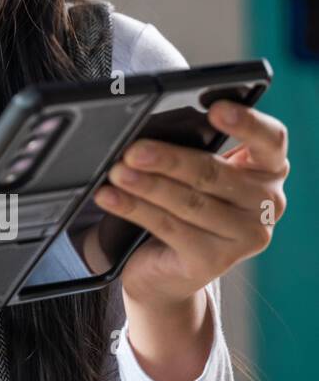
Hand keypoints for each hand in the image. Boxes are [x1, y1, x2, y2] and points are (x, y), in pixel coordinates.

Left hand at [92, 101, 288, 310]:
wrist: (169, 270)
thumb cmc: (183, 205)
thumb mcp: (193, 173)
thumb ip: (188, 149)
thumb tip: (145, 131)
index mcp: (267, 169)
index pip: (269, 139)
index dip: (246, 122)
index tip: (215, 109)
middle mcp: (265, 202)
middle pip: (214, 172)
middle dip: (168, 160)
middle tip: (133, 150)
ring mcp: (245, 235)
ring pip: (189, 202)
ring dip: (147, 185)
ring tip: (117, 173)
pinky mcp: (216, 260)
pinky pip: (170, 228)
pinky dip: (135, 209)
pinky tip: (110, 197)